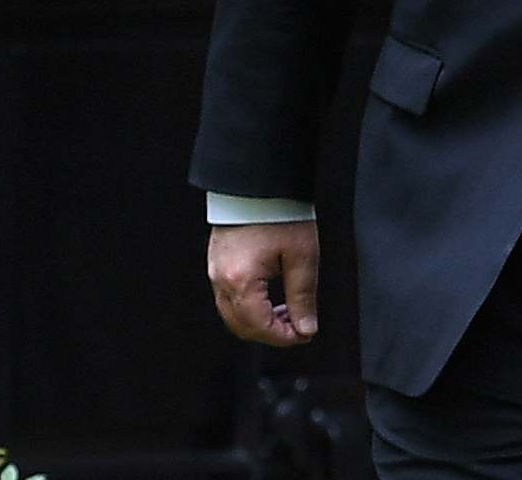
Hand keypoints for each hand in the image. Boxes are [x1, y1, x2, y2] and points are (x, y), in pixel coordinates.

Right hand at [208, 221, 319, 344]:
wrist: (258, 182)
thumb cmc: (280, 214)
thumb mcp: (302, 256)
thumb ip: (303, 296)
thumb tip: (306, 329)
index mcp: (240, 281)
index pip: (259, 327)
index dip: (284, 337)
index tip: (305, 334)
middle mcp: (221, 280)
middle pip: (241, 327)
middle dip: (271, 333)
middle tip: (299, 325)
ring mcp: (214, 272)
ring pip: (232, 315)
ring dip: (259, 321)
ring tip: (288, 308)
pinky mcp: (216, 264)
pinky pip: (228, 298)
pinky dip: (248, 306)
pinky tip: (271, 296)